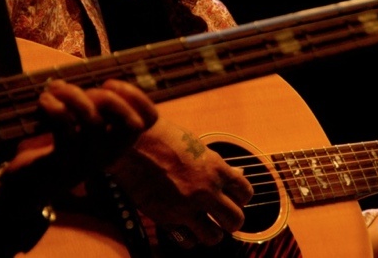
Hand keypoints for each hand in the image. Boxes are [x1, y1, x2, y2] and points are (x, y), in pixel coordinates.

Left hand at [0, 78, 157, 210]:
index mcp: (117, 141)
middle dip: (108, 98)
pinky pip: (67, 130)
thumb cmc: (54, 147)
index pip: (149, 119)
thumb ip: (84, 102)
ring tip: (55, 91)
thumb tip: (76, 76)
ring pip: (94, 122)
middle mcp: (109, 153)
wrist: (26, 186)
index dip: (137, 96)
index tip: (110, 82)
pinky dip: (55, 108)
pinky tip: (44, 102)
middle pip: (130, 124)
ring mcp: (87, 161)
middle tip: (82, 91)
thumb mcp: (76, 124)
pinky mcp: (63, 164)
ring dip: (74, 96)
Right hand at [105, 117, 253, 247]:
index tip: (234, 197)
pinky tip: (183, 227)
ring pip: (214, 237)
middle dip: (231, 220)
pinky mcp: (167, 218)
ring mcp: (187, 207)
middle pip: (236, 220)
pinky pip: (187, 241)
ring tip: (204, 225)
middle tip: (222, 216)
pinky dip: (187, 237)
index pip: (245, 192)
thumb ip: (215, 165)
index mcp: (215, 168)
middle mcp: (206, 190)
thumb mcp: (195, 145)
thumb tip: (234, 175)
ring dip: (211, 232)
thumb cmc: (162, 137)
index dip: (241, 197)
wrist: (132, 143)